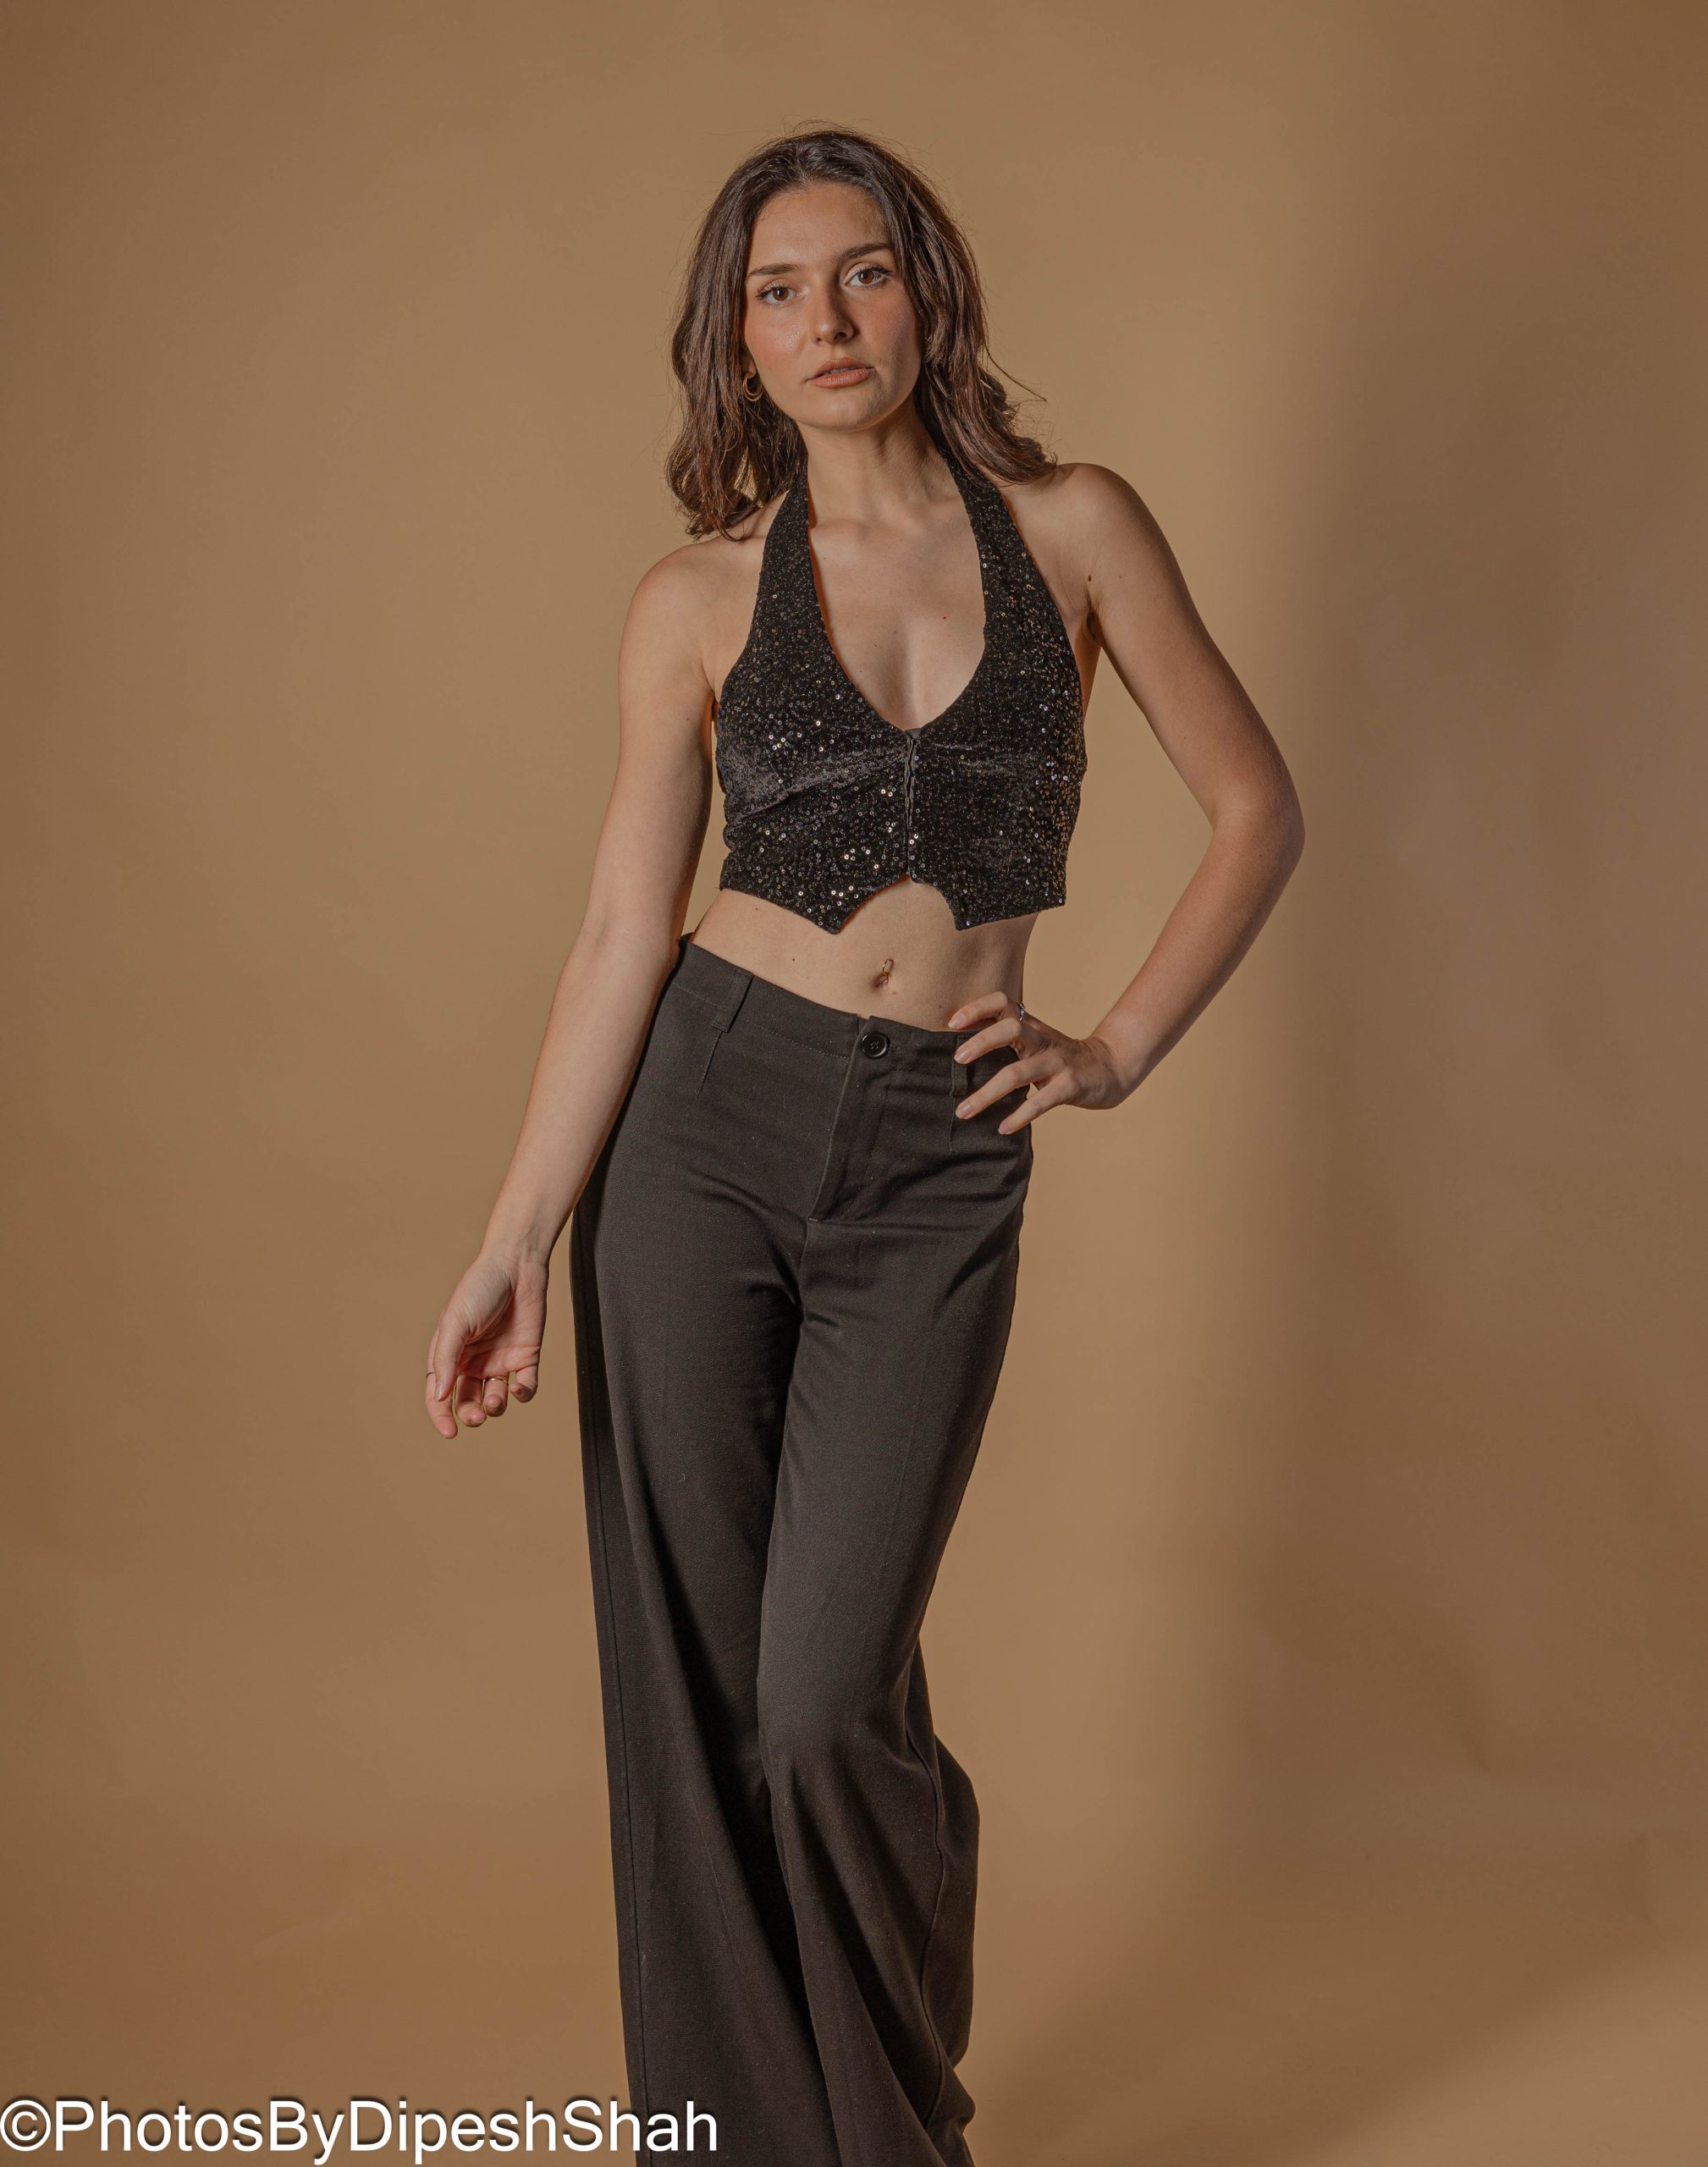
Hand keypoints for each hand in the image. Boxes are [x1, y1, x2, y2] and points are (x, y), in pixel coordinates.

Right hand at [424, 1248, 548, 1439]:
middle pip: (467, 1401)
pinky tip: (520, 1389)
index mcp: (450, 1354)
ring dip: (495, 1407)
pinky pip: (526, 1385)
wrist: (517, 1265)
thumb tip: (438, 1396)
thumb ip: (445, 1358)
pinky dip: (524, 1394)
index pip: (439, 1394)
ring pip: (495, 1399)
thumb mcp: (456, 1322)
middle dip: (470, 1415)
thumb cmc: (480, 1288)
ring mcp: (500, 1361)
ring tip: (495, 1401)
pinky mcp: (526, 1357)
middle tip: (476, 1417)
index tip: (450, 1432)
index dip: (441, 1416)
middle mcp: (473, 1362)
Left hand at [947, 990, 1130, 1132]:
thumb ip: (1006, 1041)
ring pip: (1018, 1073)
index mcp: (1031, 1026)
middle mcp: (1042, 1040)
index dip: (977, 1008)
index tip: (952, 1022)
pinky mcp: (1070, 1086)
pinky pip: (1040, 1102)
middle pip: (1010, 1030)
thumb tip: (959, 1052)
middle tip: (956, 1060)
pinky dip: (1019, 1116)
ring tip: (964, 1111)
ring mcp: (1057, 1063)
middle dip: (980, 1043)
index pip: (1003, 1003)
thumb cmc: (1061, 1058)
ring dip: (987, 1094)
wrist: (1110, 1068)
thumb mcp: (1035, 1041)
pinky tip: (1002, 1128)